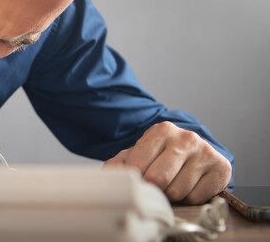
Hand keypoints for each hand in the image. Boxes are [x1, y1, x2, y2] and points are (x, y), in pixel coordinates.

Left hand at [104, 121, 231, 203]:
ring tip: (174, 183)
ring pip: (178, 191)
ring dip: (172, 195)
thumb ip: (120, 163)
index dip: (136, 179)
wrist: (195, 154)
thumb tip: (108, 173)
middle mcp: (186, 138)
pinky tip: (191, 186)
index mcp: (161, 131)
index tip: (138, 181)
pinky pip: (197, 197)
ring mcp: (205, 152)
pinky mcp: (222, 168)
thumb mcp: (138, 154)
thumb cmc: (161, 156)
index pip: (138, 166)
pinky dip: (190, 198)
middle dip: (154, 188)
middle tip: (156, 185)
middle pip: (158, 179)